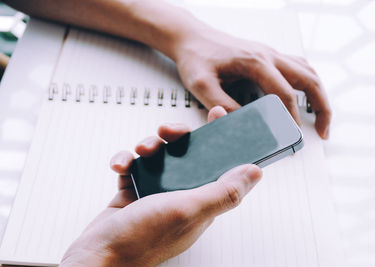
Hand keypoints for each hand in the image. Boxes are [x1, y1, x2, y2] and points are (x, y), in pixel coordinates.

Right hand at [60, 106, 261, 266]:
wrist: (96, 256)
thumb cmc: (141, 241)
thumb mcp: (188, 210)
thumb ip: (223, 192)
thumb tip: (254, 172)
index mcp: (201, 202)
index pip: (220, 165)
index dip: (222, 140)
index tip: (218, 117)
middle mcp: (181, 196)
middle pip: (188, 154)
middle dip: (178, 137)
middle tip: (168, 131)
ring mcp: (157, 194)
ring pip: (160, 156)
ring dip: (149, 147)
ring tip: (140, 151)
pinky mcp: (134, 192)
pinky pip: (134, 166)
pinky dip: (126, 161)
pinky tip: (121, 165)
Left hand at [174, 27, 330, 138]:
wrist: (190, 36)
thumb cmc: (195, 56)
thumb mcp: (201, 84)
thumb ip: (220, 105)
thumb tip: (242, 125)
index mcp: (255, 62)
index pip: (284, 93)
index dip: (292, 118)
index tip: (295, 136)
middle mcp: (268, 55)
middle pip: (309, 79)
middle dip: (322, 106)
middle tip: (324, 129)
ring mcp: (269, 53)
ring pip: (308, 70)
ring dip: (319, 93)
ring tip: (321, 116)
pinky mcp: (266, 55)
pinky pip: (297, 66)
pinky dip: (307, 82)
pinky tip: (304, 94)